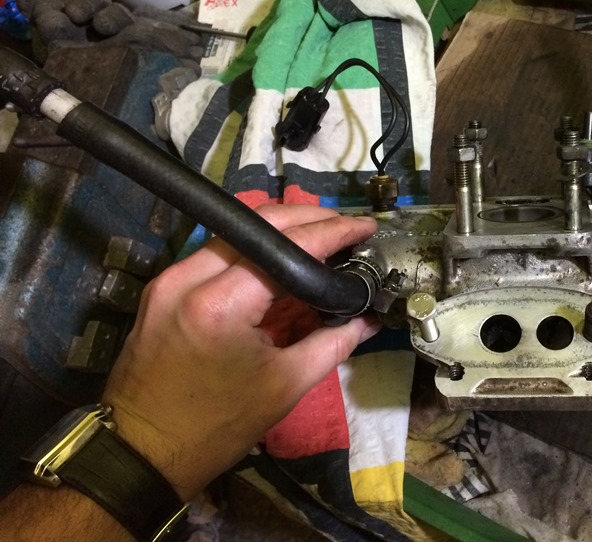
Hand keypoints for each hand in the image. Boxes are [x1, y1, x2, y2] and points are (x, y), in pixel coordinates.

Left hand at [102, 204, 378, 500]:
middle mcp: (190, 277)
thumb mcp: (285, 385)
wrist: (142, 452)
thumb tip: (369, 318)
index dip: (333, 231)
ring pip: (235, 231)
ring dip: (280, 229)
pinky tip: (280, 259)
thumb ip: (334, 342)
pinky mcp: (162, 286)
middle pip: (258, 222)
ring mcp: (170, 278)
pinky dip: (252, 249)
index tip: (365, 227)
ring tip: (319, 238)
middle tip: (346, 227)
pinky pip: (216, 251)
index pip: (288, 247)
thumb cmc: (217, 426)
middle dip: (308, 218)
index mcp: (221, 304)